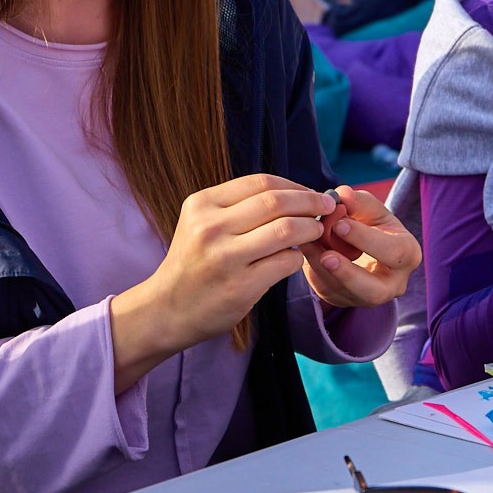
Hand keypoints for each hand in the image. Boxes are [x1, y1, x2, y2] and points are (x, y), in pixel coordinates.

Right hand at [109, 174, 332, 371]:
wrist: (166, 309)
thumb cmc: (192, 263)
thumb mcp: (200, 223)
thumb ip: (237, 207)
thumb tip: (294, 193)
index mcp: (201, 204)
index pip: (260, 183)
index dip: (294, 185)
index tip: (310, 193)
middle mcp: (210, 228)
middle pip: (276, 202)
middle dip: (310, 203)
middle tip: (326, 208)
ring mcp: (225, 258)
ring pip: (286, 230)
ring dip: (310, 229)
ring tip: (316, 232)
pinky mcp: (241, 287)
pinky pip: (286, 263)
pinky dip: (297, 258)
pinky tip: (294, 259)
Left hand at [301, 183, 419, 308]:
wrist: (359, 244)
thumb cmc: (369, 223)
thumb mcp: (369, 207)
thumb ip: (358, 201)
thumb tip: (343, 196)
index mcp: (407, 254)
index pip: (393, 251)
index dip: (365, 239)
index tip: (340, 224)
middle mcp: (393, 284)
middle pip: (374, 291)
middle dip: (347, 274)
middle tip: (326, 256)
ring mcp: (367, 297)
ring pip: (343, 293)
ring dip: (322, 270)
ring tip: (307, 244)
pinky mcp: (344, 301)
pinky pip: (326, 291)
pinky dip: (312, 270)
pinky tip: (305, 249)